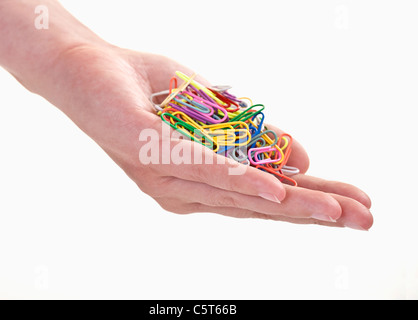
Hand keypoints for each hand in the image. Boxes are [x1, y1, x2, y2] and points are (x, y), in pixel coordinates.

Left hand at [44, 43, 371, 229]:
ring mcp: (167, 176)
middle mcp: (186, 188)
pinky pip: (202, 167)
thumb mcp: (214, 112)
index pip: (265, 195)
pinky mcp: (150, 153)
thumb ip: (254, 137)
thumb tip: (302, 158)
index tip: (355, 204)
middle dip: (315, 211)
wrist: (88, 68)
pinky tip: (278, 191)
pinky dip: (242, 179)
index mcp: (201, 179)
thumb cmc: (148, 91)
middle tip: (366, 219)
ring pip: (239, 193)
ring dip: (292, 203)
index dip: (311, 199)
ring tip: (339, 211)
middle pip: (259, 204)